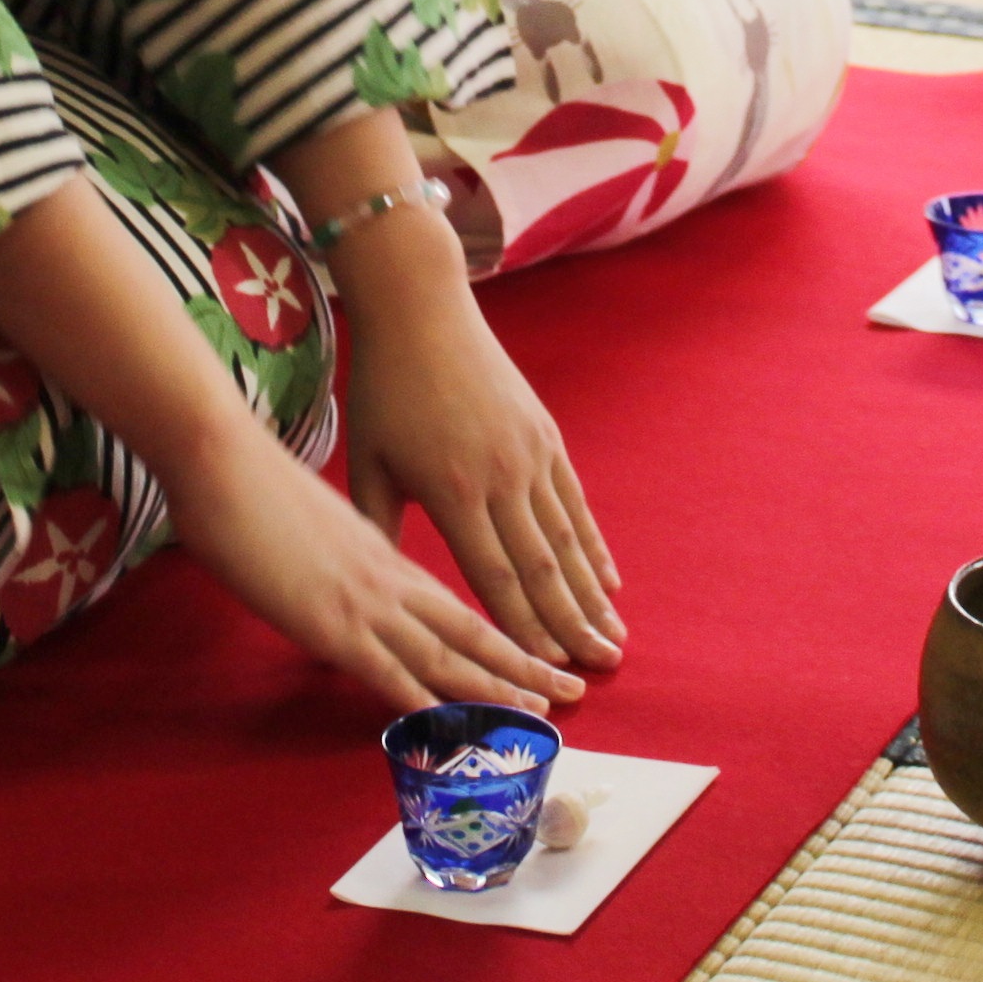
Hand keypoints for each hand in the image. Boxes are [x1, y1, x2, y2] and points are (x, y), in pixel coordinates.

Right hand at [164, 421, 584, 716]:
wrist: (226, 462)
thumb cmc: (260, 492)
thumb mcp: (321, 528)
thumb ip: (350, 558)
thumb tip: (361, 583)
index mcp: (389, 556)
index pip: (458, 605)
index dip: (503, 633)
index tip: (542, 656)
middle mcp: (391, 580)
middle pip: (470, 631)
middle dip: (524, 666)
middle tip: (573, 692)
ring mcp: (365, 602)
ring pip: (444, 653)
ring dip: (493, 688)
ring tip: (541, 713)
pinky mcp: (331, 621)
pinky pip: (385, 670)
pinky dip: (419, 701)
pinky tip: (449, 725)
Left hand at [335, 214, 627, 676]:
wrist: (422, 309)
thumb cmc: (384, 388)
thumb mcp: (368, 463)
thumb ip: (377, 528)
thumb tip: (372, 590)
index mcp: (452, 494)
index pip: (495, 579)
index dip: (522, 631)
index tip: (544, 672)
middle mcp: (500, 479)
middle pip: (543, 571)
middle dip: (571, 627)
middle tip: (600, 671)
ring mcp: (530, 456)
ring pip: (567, 542)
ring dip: (591, 596)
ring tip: (614, 638)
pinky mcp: (546, 435)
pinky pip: (575, 502)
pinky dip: (593, 545)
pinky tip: (608, 579)